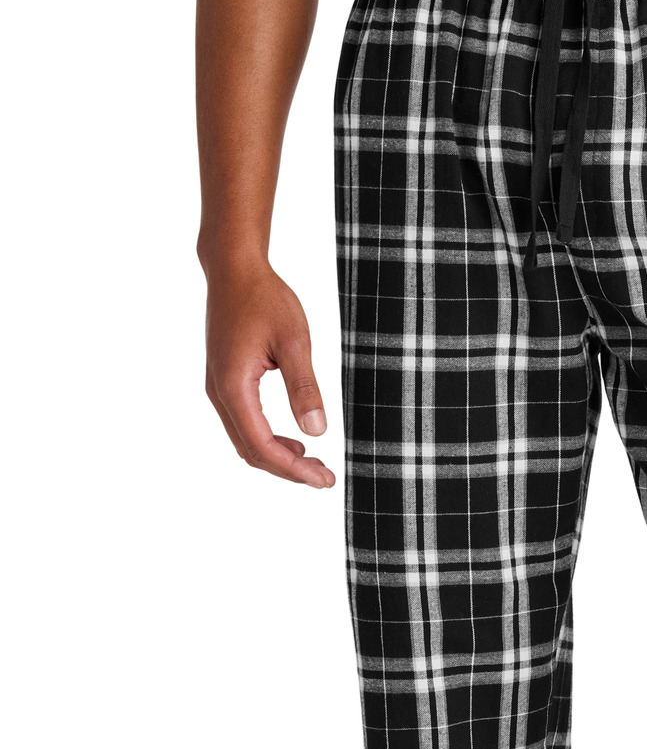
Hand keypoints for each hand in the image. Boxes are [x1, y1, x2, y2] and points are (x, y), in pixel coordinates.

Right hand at [203, 257, 334, 487]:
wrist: (234, 269)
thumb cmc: (264, 297)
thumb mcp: (294, 341)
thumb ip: (305, 388)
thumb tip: (318, 432)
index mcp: (234, 386)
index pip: (263, 445)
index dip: (294, 470)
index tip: (325, 479)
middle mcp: (220, 393)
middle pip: (251, 451)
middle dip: (288, 471)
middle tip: (324, 478)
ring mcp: (218, 388)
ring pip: (245, 441)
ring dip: (278, 458)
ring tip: (314, 463)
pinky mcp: (224, 382)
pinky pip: (243, 424)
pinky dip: (268, 440)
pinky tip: (296, 441)